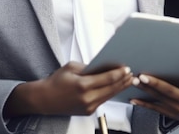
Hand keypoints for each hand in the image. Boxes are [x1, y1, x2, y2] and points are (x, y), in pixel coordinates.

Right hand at [4, 61, 132, 117]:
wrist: (44, 99)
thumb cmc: (56, 81)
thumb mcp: (71, 67)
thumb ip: (89, 67)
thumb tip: (104, 67)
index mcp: (83, 85)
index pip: (107, 79)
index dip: (119, 73)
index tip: (127, 68)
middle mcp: (87, 98)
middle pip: (112, 89)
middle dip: (124, 81)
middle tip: (133, 74)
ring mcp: (88, 107)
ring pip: (109, 96)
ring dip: (120, 87)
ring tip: (129, 80)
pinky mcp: (88, 112)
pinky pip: (103, 100)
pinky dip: (111, 93)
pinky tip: (116, 87)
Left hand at [129, 62, 178, 120]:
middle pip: (170, 90)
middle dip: (154, 83)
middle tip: (142, 76)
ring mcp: (176, 109)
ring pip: (159, 98)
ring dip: (145, 90)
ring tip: (135, 82)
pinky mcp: (167, 113)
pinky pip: (153, 108)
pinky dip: (142, 103)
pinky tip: (133, 99)